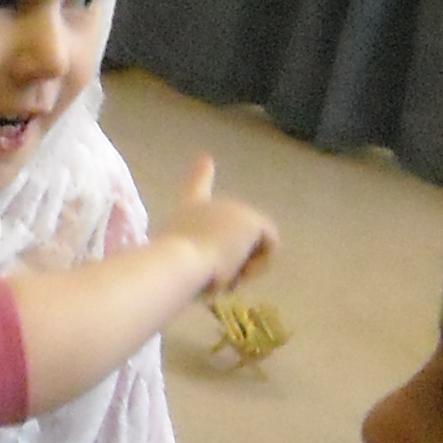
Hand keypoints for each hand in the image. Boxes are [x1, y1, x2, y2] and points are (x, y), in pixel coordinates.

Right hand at [161, 155, 276, 293]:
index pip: (197, 187)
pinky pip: (271, 250)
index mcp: (187, 212)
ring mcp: (235, 209)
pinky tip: (239, 271)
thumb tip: (216, 283)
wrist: (177, 262)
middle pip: (237, 237)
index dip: (202, 174)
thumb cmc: (172, 271)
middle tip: (216, 281)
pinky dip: (258, 268)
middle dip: (233, 262)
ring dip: (244, 268)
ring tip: (223, 277)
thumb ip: (198, 264)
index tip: (206, 159)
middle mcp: (212, 205)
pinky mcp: (254, 220)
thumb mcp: (180, 265)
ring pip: (255, 247)